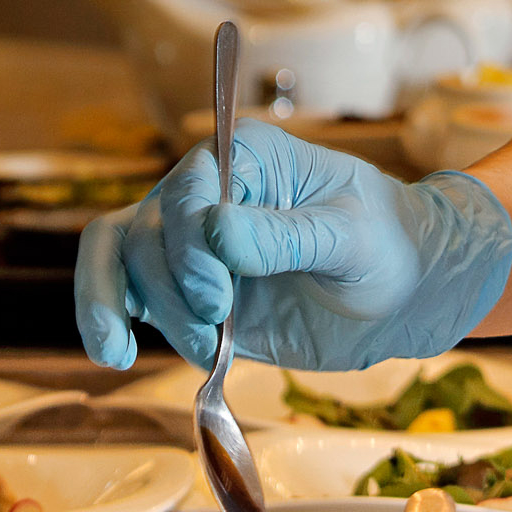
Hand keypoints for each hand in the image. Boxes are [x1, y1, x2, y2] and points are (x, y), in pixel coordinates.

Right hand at [75, 121, 511, 371]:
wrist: (404, 293)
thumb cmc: (389, 246)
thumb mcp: (350, 237)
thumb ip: (286, 236)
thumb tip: (213, 231)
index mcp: (248, 157)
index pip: (186, 187)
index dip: (185, 241)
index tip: (213, 294)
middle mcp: (207, 193)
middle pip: (144, 230)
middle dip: (169, 286)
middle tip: (213, 325)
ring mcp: (192, 245)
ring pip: (121, 261)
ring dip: (132, 310)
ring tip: (197, 350)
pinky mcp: (188, 292)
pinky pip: (127, 295)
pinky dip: (107, 320)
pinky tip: (116, 353)